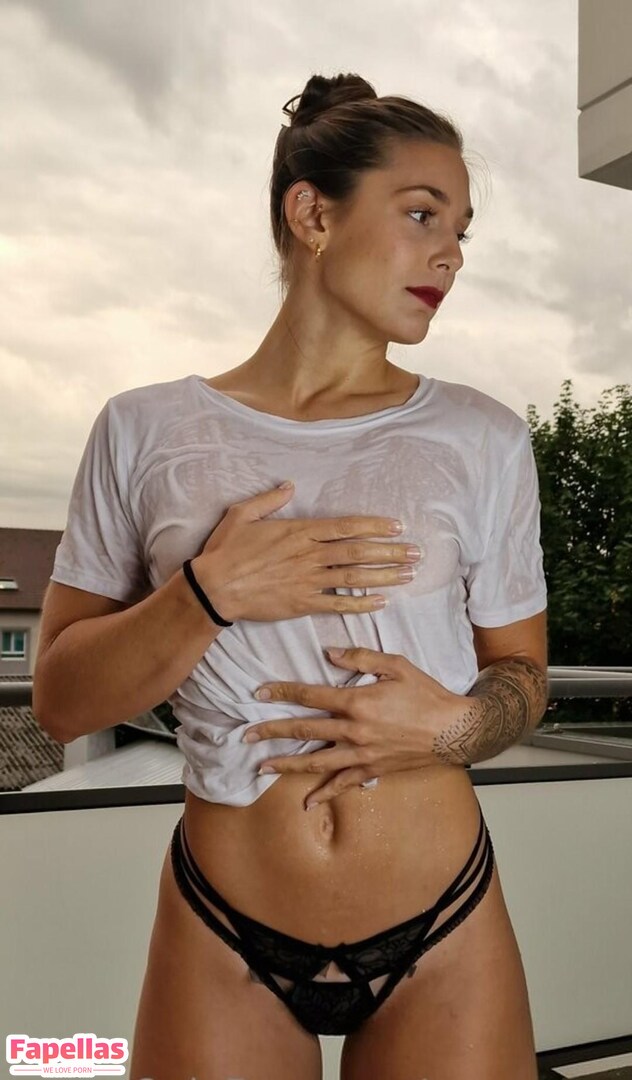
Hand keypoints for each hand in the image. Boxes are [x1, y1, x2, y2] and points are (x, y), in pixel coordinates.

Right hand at [191, 481, 421, 623]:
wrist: (213, 588)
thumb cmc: (226, 550)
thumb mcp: (243, 514)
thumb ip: (269, 499)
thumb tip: (289, 485)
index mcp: (299, 531)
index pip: (345, 526)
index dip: (374, 526)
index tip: (397, 526)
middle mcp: (308, 555)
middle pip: (358, 552)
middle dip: (391, 551)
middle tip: (416, 552)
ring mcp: (307, 581)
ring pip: (354, 578)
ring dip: (385, 576)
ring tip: (409, 575)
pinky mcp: (301, 604)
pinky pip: (338, 604)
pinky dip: (361, 604)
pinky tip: (382, 603)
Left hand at [241, 646, 468, 808]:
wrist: (455, 729)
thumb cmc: (427, 694)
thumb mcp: (397, 665)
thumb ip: (361, 658)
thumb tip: (330, 653)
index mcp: (358, 702)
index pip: (310, 696)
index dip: (282, 693)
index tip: (259, 693)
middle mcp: (355, 731)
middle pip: (305, 731)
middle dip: (272, 731)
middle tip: (246, 734)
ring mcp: (362, 754)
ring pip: (316, 762)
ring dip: (287, 764)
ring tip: (262, 767)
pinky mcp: (373, 770)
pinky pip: (344, 784)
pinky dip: (325, 794)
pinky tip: (307, 802)